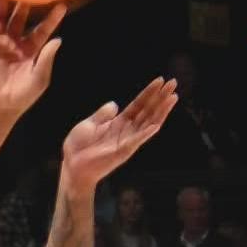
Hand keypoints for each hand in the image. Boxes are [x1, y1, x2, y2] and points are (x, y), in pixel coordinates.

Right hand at [0, 0, 65, 119]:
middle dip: (25, 3)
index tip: (61, 5)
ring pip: (3, 19)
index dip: (51, 18)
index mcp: (31, 49)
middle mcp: (15, 42)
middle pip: (21, 18)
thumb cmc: (23, 95)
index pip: (43, 29)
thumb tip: (59, 39)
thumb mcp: (40, 77)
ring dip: (5, 5)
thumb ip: (47, 58)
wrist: (2, 105)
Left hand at [61, 77, 180, 195]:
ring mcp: (128, 141)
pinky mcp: (123, 151)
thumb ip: (103, 114)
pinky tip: (156, 124)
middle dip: (161, 97)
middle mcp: (127, 131)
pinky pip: (137, 140)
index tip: (160, 80)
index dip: (149, 93)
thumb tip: (115, 104)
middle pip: (148, 111)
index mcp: (119, 122)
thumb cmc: (79, 146)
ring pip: (149, 123)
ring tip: (172, 97)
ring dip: (161, 111)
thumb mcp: (89, 124)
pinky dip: (146, 133)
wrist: (72, 165)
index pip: (139, 104)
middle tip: (173, 83)